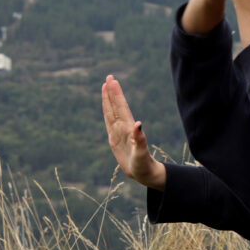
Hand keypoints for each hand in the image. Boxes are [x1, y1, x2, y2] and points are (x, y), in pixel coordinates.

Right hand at [102, 75, 165, 189]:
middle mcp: (124, 128)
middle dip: (112, 92)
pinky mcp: (115, 139)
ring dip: (109, 100)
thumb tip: (139, 124)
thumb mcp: (141, 153)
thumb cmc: (144, 164)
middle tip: (109, 77)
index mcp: (129, 128)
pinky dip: (107, 113)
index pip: (121, 107)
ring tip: (106, 86)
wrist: (144, 173)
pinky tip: (106, 107)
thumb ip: (140, 139)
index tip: (112, 82)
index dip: (116, 95)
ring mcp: (119, 132)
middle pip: (116, 106)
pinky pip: (109, 123)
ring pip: (111, 112)